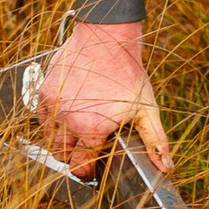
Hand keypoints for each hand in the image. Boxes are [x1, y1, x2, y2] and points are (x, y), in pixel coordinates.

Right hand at [37, 18, 172, 178]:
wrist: (106, 37)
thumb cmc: (127, 72)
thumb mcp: (147, 108)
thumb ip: (156, 140)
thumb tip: (166, 166)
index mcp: (91, 129)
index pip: (80, 166)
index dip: (87, 171)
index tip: (91, 169)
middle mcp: (68, 120)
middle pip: (61, 154)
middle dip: (72, 157)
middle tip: (83, 152)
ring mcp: (54, 104)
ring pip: (48, 137)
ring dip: (60, 141)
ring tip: (74, 135)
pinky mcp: (45, 91)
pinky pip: (41, 117)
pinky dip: (51, 121)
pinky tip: (65, 116)